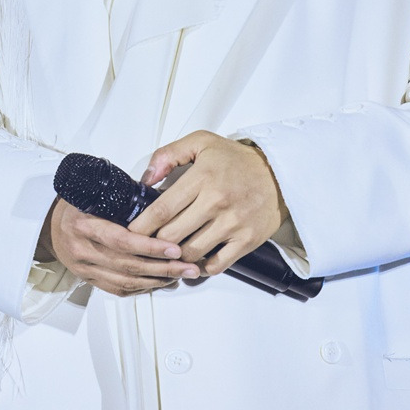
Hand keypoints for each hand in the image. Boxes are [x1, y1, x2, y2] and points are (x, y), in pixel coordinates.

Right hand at [36, 197, 201, 297]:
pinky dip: (142, 288)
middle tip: (188, 265)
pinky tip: (160, 283)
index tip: (174, 247)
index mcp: (84, 225)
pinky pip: (119, 290)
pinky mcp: (89, 280)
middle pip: (128, 265)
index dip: (150, 246)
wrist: (49, 226)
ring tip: (180, 274)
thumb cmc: (75, 206)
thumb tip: (159, 196)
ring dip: (157, 280)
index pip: (121, 240)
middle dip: (163, 267)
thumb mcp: (93, 193)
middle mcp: (83, 250)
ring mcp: (85, 268)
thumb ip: (122, 197)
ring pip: (126, 281)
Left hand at [128, 131, 286, 275]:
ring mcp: (233, 223)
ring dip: (176, 256)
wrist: (279, 173)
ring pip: (191, 253)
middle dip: (154, 243)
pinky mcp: (247, 240)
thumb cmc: (238, 160)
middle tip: (148, 243)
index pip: (161, 210)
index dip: (141, 226)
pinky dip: (201, 267)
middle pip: (172, 236)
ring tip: (170, 251)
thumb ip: (168, 155)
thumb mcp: (201, 142)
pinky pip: (216, 265)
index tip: (130, 233)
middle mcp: (217, 201)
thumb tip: (146, 179)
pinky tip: (196, 258)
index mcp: (203, 177)